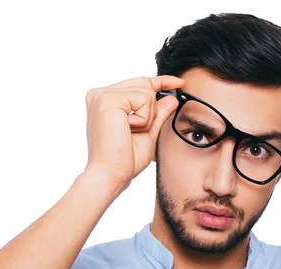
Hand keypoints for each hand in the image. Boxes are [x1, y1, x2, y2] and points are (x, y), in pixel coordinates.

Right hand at [83, 75, 184, 191]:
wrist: (111, 174)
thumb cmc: (124, 159)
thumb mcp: (148, 131)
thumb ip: (158, 113)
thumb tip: (172, 98)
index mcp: (105, 100)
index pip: (138, 83)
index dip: (161, 81)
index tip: (180, 82)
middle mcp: (100, 94)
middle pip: (144, 85)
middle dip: (151, 110)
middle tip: (136, 130)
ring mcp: (102, 94)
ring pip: (146, 91)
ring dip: (147, 116)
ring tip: (129, 132)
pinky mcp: (108, 98)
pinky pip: (144, 98)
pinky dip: (144, 118)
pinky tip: (128, 129)